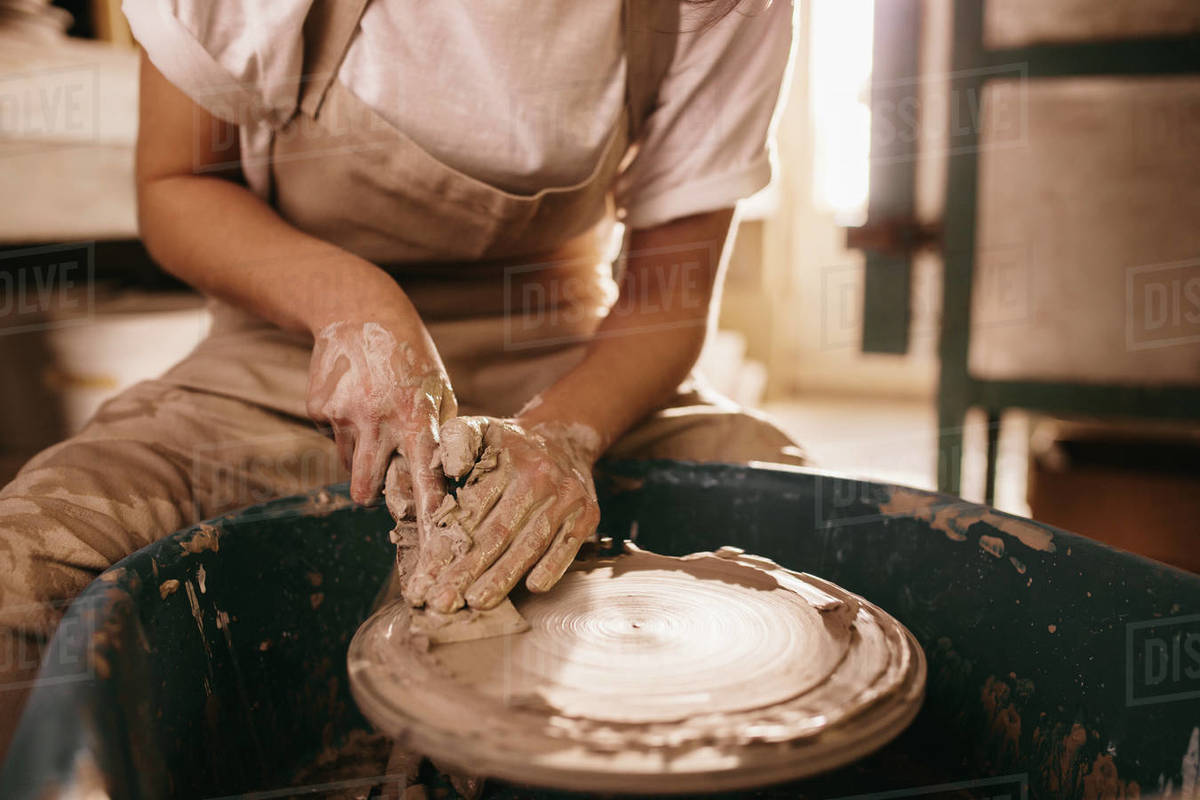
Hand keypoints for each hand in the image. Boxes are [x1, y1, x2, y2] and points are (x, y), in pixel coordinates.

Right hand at [306, 320, 456, 527]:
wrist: (358, 311)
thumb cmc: (410, 357)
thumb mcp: (438, 388)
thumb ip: (442, 432)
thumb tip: (446, 478)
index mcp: (416, 415)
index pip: (424, 474)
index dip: (428, 508)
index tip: (432, 536)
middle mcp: (378, 419)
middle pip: (366, 488)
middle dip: (372, 498)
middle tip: (379, 492)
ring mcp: (343, 415)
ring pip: (349, 464)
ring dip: (360, 456)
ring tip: (372, 419)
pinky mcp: (317, 409)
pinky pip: (332, 439)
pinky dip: (343, 430)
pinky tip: (352, 398)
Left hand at [405, 416, 601, 611]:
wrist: (564, 436)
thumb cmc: (508, 445)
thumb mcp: (479, 428)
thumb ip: (456, 441)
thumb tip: (452, 469)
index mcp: (504, 459)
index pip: (470, 508)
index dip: (444, 545)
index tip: (423, 578)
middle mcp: (538, 478)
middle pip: (497, 532)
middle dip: (467, 570)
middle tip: (442, 602)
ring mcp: (566, 497)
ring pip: (530, 543)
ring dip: (504, 576)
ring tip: (478, 602)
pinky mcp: (587, 513)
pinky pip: (568, 545)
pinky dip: (552, 566)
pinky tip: (532, 588)